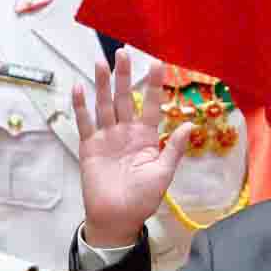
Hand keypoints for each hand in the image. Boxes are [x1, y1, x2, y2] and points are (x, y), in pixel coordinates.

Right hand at [70, 54, 187, 250]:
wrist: (117, 219)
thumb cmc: (142, 200)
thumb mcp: (163, 173)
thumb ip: (174, 149)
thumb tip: (191, 125)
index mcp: (146, 137)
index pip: (152, 104)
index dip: (154, 84)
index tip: (158, 62)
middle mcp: (125, 132)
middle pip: (125, 97)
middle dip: (124, 75)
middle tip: (122, 52)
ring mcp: (106, 137)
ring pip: (105, 104)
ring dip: (102, 84)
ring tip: (101, 62)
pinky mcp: (89, 146)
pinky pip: (84, 122)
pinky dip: (81, 106)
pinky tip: (79, 88)